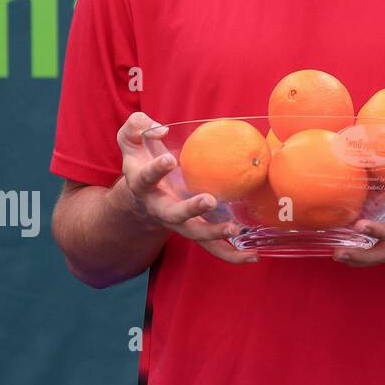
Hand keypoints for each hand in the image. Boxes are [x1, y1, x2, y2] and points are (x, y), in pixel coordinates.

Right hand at [116, 111, 258, 263]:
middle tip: (208, 199)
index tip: (169, 159)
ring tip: (234, 229)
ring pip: (194, 233)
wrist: (138, 200)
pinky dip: (231, 254)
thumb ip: (136, 129)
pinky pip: (212, 247)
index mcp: (142, 186)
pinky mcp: (194, 230)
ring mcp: (178, 222)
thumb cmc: (141, 163)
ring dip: (214, 233)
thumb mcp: (131, 142)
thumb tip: (160, 128)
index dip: (156, 169)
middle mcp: (159, 207)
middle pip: (173, 214)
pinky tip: (253, 256)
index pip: (146, 177)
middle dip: (190, 209)